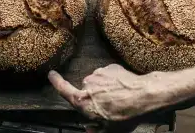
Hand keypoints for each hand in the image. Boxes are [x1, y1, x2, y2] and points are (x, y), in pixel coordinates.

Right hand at [49, 65, 166, 131]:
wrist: (143, 96)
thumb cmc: (125, 115)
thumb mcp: (109, 131)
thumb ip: (96, 131)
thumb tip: (90, 130)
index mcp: (83, 101)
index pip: (63, 89)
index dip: (56, 82)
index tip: (51, 74)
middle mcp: (87, 84)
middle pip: (86, 90)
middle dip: (94, 97)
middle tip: (108, 107)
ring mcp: (99, 73)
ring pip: (98, 82)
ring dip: (105, 89)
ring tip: (119, 100)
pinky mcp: (111, 67)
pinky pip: (109, 75)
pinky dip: (114, 82)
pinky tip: (124, 91)